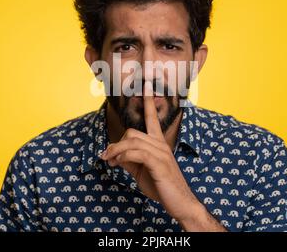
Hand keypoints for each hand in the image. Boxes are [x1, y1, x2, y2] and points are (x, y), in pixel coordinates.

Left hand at [101, 81, 199, 222]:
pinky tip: (118, 164)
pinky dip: (122, 156)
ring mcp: (161, 153)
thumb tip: (114, 155)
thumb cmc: (162, 186)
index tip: (146, 84)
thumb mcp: (141, 171)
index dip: (148, 100)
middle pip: (132, 133)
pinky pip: (135, 153)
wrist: (180, 202)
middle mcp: (160, 144)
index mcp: (158, 143)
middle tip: (106, 158)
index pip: (152, 117)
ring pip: (131, 141)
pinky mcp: (158, 163)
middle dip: (115, 144)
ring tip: (110, 162)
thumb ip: (129, 160)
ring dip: (115, 152)